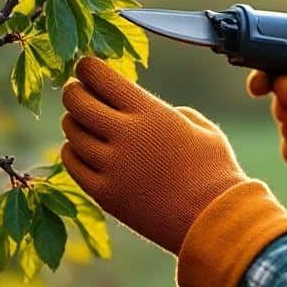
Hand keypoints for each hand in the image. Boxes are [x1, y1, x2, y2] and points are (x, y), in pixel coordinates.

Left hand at [60, 57, 286, 286]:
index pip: (100, 77)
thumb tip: (144, 110)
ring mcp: (112, 166)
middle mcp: (125, 135)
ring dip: (74, 122)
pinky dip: (72, 151)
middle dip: (73, 91)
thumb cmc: (215, 170)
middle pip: (76, 101)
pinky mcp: (105, 194)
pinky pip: (72, 163)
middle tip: (77, 91)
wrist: (214, 219)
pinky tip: (82, 149)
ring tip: (84, 121)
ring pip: (71, 132)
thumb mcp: (200, 127)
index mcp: (150, 112)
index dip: (87, 67)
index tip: (86, 67)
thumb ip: (167, 111)